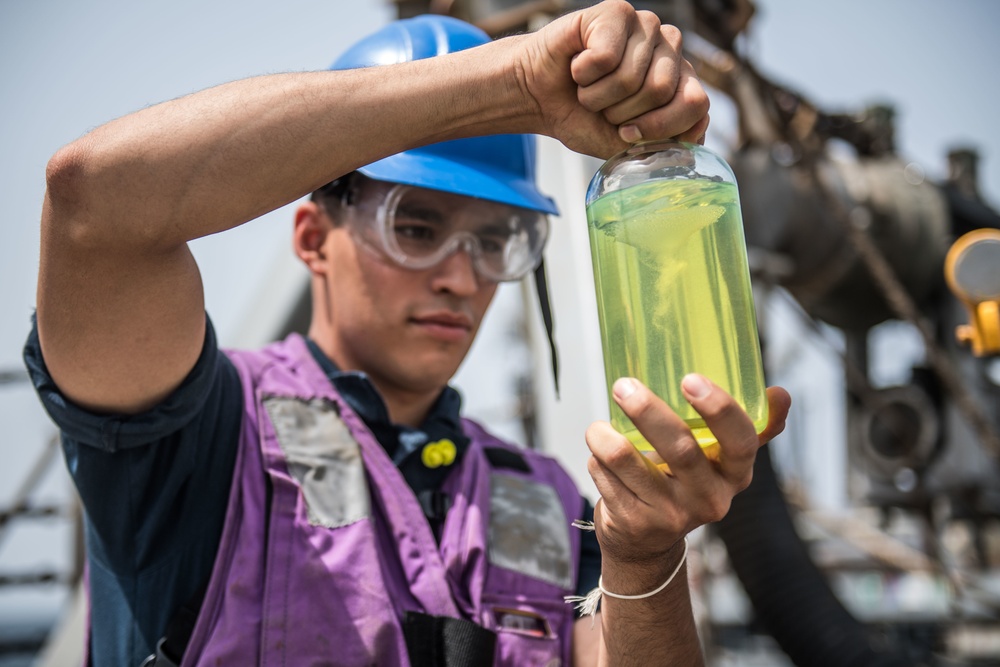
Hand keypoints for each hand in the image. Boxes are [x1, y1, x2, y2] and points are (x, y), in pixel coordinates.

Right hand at [515, 0, 709, 157]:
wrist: (536, 96)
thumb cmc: (580, 116)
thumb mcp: (623, 145)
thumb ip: (661, 145)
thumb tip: (694, 137)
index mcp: (680, 80)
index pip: (697, 104)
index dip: (660, 128)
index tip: (626, 134)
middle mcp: (670, 49)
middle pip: (660, 91)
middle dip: (621, 112)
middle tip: (602, 105)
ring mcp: (647, 26)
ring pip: (630, 77)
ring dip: (596, 96)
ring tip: (586, 87)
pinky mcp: (618, 11)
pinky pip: (606, 58)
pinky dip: (583, 74)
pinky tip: (577, 65)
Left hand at [585, 375, 790, 577]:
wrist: (646, 543)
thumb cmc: (685, 484)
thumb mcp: (721, 462)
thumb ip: (750, 426)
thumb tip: (780, 393)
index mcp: (736, 475)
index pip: (742, 442)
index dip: (720, 410)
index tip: (691, 379)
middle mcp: (709, 499)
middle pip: (680, 449)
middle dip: (648, 411)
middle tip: (624, 385)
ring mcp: (670, 514)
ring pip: (626, 459)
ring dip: (604, 435)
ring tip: (599, 427)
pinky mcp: (634, 523)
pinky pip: (603, 474)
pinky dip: (596, 458)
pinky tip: (601, 460)